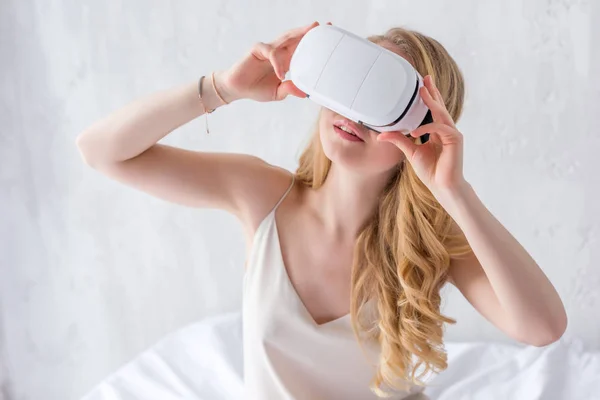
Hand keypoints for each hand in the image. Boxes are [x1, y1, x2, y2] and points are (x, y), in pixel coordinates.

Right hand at [216, 21, 329, 102]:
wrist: (237, 89)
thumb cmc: (257, 88)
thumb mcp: (278, 92)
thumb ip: (290, 89)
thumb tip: (305, 93)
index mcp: (287, 60)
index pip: (302, 48)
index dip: (313, 42)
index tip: (327, 37)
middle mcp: (280, 51)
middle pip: (297, 38)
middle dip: (309, 31)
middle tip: (323, 26)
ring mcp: (269, 49)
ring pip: (286, 38)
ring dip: (298, 33)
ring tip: (310, 30)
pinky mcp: (258, 50)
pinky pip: (271, 53)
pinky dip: (277, 63)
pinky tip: (280, 74)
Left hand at [377, 75, 466, 194]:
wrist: (442, 186)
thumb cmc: (430, 171)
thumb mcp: (411, 152)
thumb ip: (399, 140)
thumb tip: (382, 134)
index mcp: (437, 131)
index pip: (433, 110)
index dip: (429, 97)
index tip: (422, 84)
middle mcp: (446, 130)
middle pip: (439, 106)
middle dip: (433, 92)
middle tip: (426, 78)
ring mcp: (452, 133)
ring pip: (441, 113)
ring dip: (431, 102)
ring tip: (422, 92)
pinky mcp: (455, 139)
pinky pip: (439, 128)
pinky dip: (427, 128)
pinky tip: (415, 132)